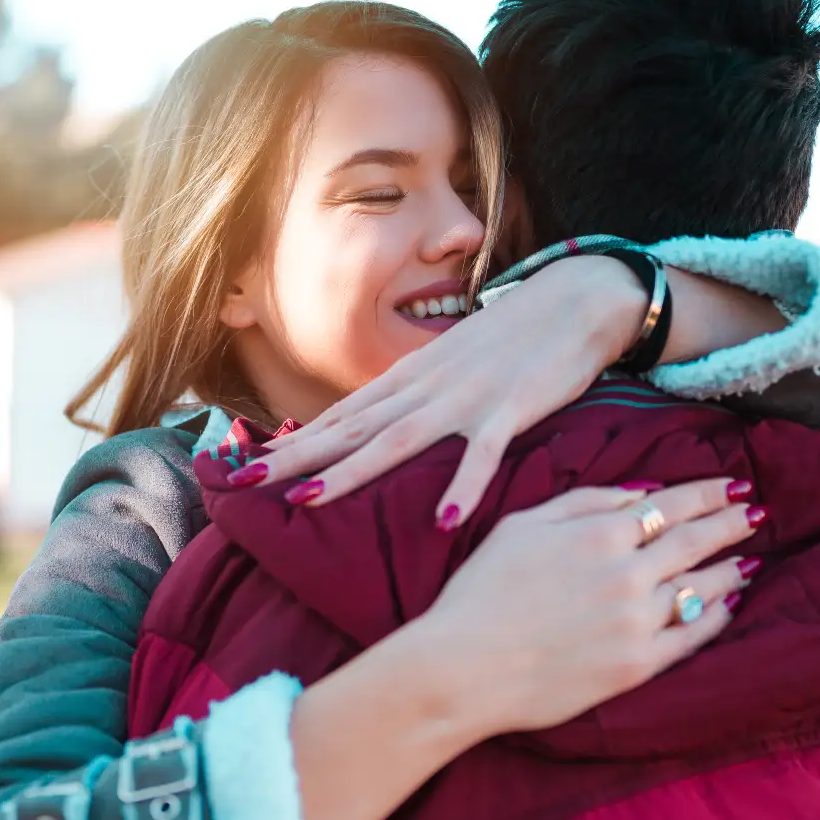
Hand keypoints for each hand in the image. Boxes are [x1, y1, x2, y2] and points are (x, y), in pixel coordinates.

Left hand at [247, 255, 647, 524]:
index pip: (341, 416)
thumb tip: (374, 431)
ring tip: (306, 501)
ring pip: (397, 440)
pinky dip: (464, 486)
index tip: (245, 466)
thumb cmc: (512, 341)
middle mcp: (426, 387)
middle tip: (243, 483)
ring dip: (351, 472)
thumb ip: (414, 399)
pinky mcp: (511, 409)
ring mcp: (466, 398)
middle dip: (296, 458)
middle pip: (351, 430)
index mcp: (410, 379)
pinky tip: (445, 521)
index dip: (293, 442)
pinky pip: (483, 454)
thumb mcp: (451, 367)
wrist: (576, 298)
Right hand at [390, 478, 757, 738]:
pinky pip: (691, 637)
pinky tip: (729, 604)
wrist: (464, 668)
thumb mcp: (522, 525)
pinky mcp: (637, 666)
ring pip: (700, 587)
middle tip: (756, 511)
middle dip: (729, 522)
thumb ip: (585, 502)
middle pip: (694, 541)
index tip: (733, 484)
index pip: (670, 505)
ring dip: (729, 568)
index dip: (706, 493)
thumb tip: (640, 494)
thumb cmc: (482, 592)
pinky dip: (716, 616)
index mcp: (599, 533)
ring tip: (749, 558)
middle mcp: (628, 573)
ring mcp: (637, 622)